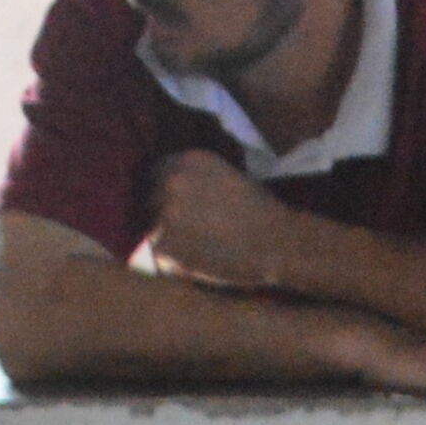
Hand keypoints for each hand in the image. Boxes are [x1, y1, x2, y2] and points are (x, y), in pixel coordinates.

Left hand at [142, 148, 305, 291]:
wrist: (278, 243)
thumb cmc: (262, 212)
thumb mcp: (227, 175)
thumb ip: (195, 175)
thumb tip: (174, 184)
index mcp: (186, 161)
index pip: (155, 173)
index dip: (161, 191)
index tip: (170, 206)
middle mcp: (171, 182)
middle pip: (148, 199)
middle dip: (160, 214)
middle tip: (183, 233)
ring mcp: (165, 214)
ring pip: (150, 228)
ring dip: (165, 239)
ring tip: (194, 250)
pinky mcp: (165, 247)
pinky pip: (159, 256)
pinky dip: (173, 262)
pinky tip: (197, 263)